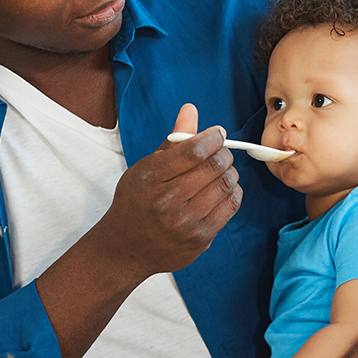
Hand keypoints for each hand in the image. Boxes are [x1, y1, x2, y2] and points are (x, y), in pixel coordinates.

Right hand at [95, 103, 240, 276]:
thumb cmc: (136, 202)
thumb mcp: (146, 168)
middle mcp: (167, 201)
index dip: (212, 137)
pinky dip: (233, 191)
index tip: (217, 134)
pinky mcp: (200, 238)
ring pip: (226, 185)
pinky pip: (230, 206)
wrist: (125, 249)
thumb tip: (191, 109)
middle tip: (221, 152)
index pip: (194, 150)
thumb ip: (172, 140)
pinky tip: (223, 188)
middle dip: (224, 153)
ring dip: (229, 172)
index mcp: (150, 178)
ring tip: (221, 170)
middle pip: (214, 167)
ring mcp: (186, 223)